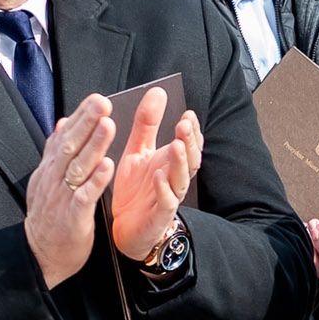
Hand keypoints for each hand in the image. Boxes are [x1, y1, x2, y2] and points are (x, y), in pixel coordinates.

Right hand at [24, 95, 116, 287]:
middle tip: (103, 102)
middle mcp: (54, 179)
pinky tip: (108, 166)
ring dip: (93, 145)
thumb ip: (56, 152)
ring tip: (108, 125)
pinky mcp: (73, 217)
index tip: (97, 99)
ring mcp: (62, 197)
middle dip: (87, 123)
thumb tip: (62, 122)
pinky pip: (85, 196)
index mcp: (50, 169)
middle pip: (70, 146)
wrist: (41, 255)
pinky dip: (95, 181)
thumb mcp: (48, 180)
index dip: (80, 117)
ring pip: (77, 167)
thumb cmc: (51, 216)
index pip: (64, 137)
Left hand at [109, 87, 204, 259]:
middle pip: (191, 160)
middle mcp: (174, 178)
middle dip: (190, 142)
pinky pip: (166, 202)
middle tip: (184, 126)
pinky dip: (164, 189)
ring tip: (176, 145)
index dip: (191, 131)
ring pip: (181, 179)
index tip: (188, 114)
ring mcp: (169, 196)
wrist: (126, 228)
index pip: (190, 144)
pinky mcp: (159, 215)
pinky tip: (159, 176)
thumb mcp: (138, 151)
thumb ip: (147, 124)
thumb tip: (158, 92)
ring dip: (181, 162)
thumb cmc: (136, 190)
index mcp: (171, 162)